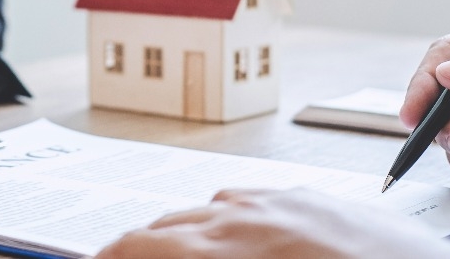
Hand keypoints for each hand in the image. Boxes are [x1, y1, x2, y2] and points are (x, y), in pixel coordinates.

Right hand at [95, 189, 449, 258]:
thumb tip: (161, 255)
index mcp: (228, 250)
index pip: (133, 248)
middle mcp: (247, 216)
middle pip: (160, 230)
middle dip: (141, 255)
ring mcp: (283, 201)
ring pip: (202, 212)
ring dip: (184, 241)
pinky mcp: (315, 197)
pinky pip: (250, 201)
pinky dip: (230, 226)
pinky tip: (243, 247)